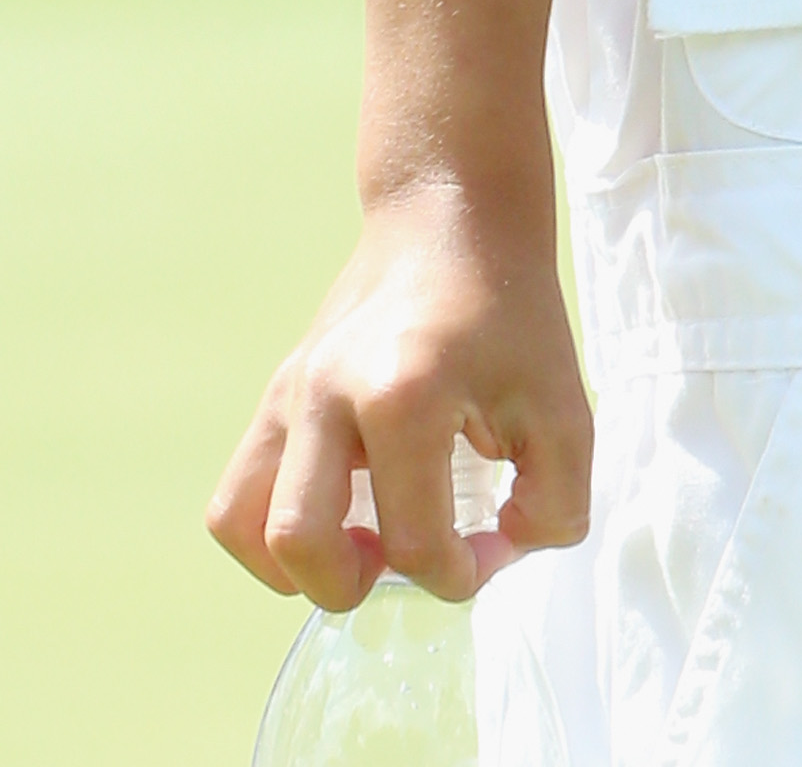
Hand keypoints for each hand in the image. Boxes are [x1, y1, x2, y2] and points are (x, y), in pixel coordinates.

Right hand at [210, 171, 592, 611]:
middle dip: (356, 586)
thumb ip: (554, 505)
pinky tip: (335, 514)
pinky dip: (270, 532)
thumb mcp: (565, 406)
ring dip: (298, 565)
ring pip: (242, 522)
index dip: (461, 572)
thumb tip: (494, 559)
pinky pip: (236, 493)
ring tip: (357, 544)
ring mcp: (290, 391)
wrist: (451, 215)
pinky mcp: (276, 392)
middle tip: (405, 556)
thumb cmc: (511, 309)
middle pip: (302, 542)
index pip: (413, 543)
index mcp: (403, 394)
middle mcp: (328, 393)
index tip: (491, 542)